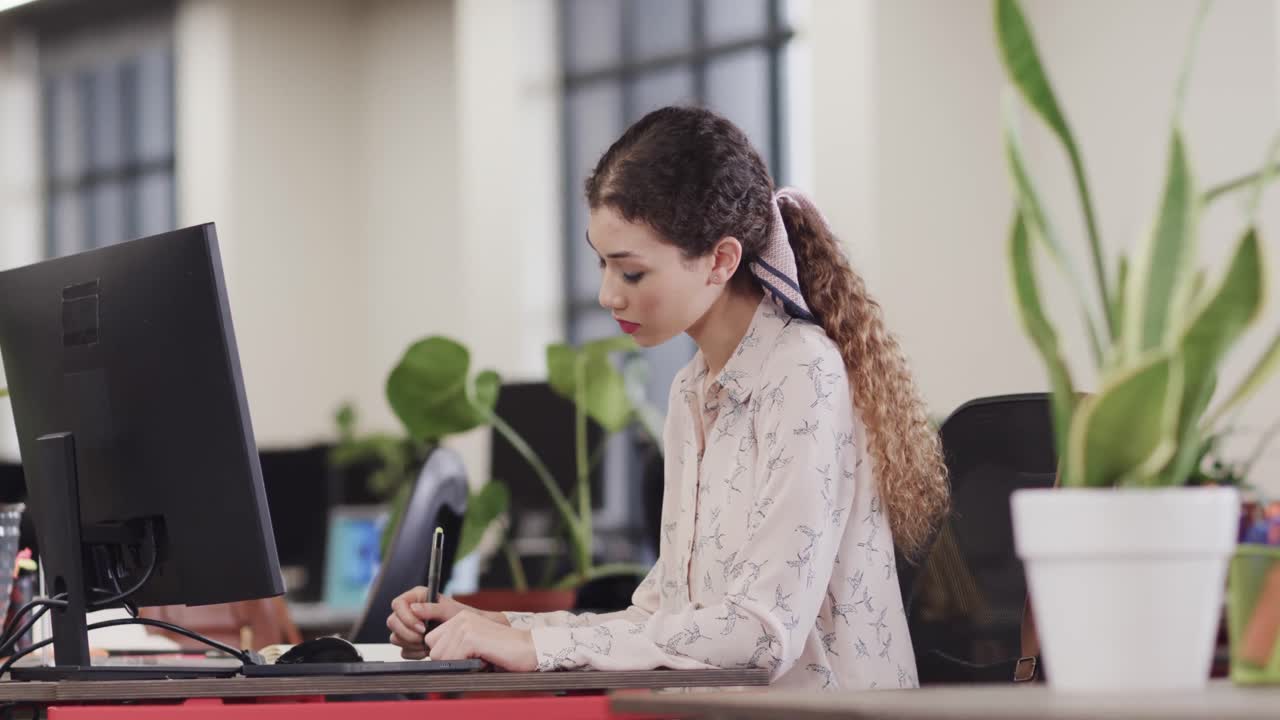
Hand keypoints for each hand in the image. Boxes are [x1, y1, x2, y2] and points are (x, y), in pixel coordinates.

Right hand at [387, 588, 508, 657]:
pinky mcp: (409, 643)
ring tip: (430, 643)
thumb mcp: (449, 610)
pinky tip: (429, 649)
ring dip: (413, 644)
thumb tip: (414, 609)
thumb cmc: (461, 616)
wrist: (467, 634)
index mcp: (415, 597)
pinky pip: (403, 651)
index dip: (406, 618)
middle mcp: (408, 611)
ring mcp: (407, 627)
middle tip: (425, 638)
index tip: (422, 628)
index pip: (397, 604)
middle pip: (392, 622)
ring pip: (395, 638)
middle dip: (408, 634)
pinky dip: (415, 653)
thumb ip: (432, 608)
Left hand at [425, 610, 536, 671]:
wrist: (528, 648)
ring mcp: (465, 626)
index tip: (462, 658)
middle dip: (450, 661)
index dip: (444, 655)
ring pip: (441, 657)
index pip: (432, 640)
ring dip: (460, 664)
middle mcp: (460, 618)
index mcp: (460, 617)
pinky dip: (466, 666)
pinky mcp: (471, 637)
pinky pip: (452, 660)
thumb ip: (455, 646)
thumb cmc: (504, 651)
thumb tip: (434, 658)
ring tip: (480, 658)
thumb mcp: (475, 645)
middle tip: (473, 658)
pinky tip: (483, 659)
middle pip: (433, 649)